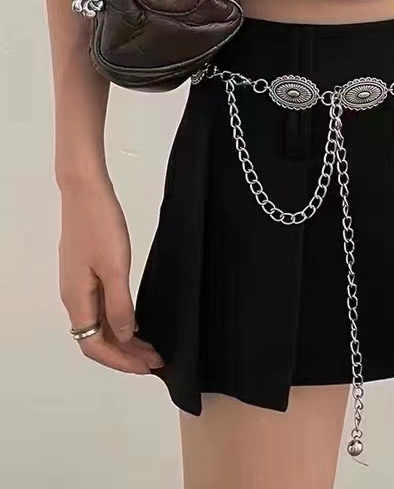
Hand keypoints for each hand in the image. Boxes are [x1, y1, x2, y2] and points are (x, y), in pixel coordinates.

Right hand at [59, 178, 162, 373]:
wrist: (85, 191)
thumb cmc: (99, 224)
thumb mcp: (115, 267)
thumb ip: (120, 305)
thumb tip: (125, 336)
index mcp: (77, 299)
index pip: (95, 346)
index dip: (121, 361)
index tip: (147, 367)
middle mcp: (74, 297)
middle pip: (97, 339)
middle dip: (126, 355)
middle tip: (155, 361)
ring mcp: (79, 284)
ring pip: (100, 324)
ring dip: (124, 339)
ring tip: (150, 347)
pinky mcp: (86, 272)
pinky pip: (101, 307)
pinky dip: (119, 319)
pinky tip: (136, 320)